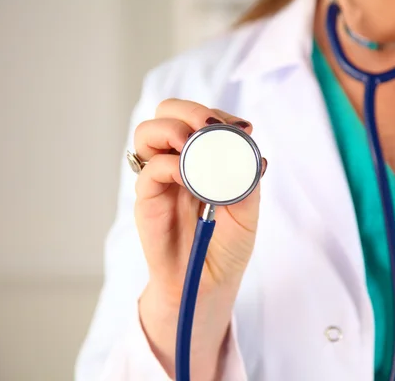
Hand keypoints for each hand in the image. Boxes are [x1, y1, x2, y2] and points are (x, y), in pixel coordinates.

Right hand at [133, 98, 265, 379]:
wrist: (207, 284)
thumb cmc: (226, 246)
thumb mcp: (247, 210)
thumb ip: (244, 178)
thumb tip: (241, 148)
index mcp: (203, 157)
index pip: (201, 117)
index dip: (219, 115)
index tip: (243, 128)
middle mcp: (178, 160)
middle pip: (168, 112)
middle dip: (190, 111)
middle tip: (210, 128)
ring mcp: (160, 178)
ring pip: (147, 132)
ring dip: (172, 129)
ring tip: (193, 145)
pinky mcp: (147, 199)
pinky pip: (150, 170)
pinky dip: (170, 165)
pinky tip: (189, 178)